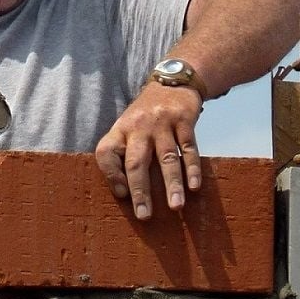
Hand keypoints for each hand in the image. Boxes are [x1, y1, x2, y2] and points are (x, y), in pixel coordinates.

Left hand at [94, 83, 203, 219]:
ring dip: (171, 184)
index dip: (110, 175)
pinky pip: (189, 148)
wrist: (172, 82)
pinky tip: (194, 186)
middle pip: (136, 162)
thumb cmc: (146, 116)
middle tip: (144, 215)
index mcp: (119, 130)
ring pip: (166, 158)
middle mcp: (138, 127)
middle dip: (140, 191)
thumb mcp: (128, 128)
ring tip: (175, 206)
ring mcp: (162, 123)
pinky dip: (192, 168)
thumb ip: (123, 153)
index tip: (122, 195)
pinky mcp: (184, 120)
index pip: (105, 153)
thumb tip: (123, 193)